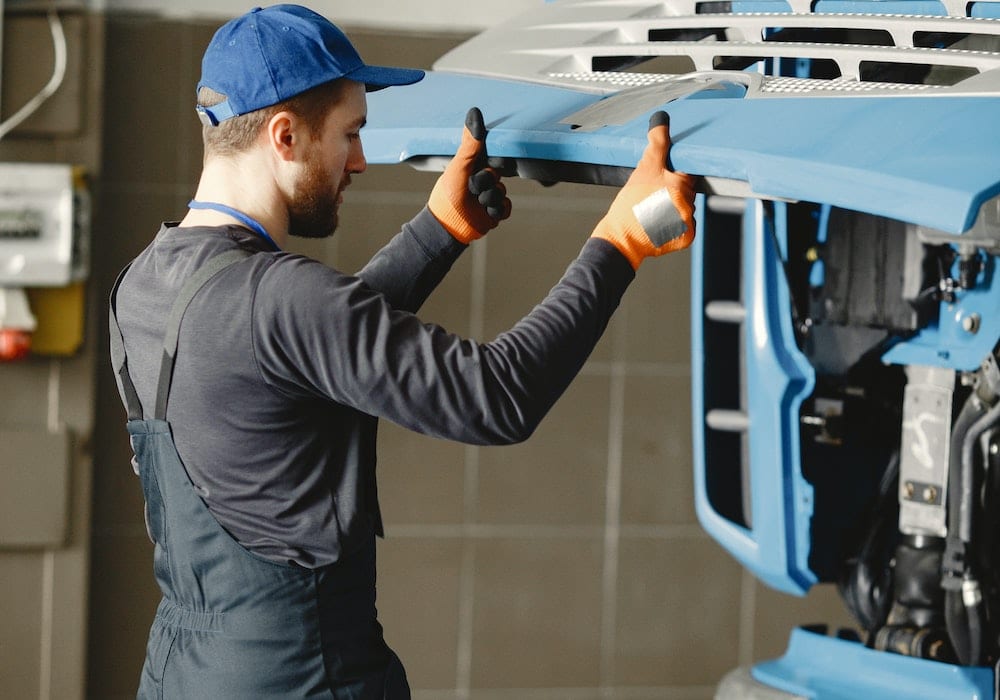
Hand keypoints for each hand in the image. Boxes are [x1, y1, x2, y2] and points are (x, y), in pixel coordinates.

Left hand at [429, 107, 511, 243]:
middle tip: (472, 189)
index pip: (491, 156)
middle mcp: (481, 179)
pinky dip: (496, 211)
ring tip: (476, 203)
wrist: (448, 225)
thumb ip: (470, 142)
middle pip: (497, 176)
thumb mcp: (460, 164)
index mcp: (472, 165)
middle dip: (486, 184)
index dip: (490, 161)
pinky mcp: (493, 212)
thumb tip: (475, 111)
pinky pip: (505, 208)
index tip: (485, 164)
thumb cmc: (448, 193)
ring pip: (501, 194)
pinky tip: (486, 212)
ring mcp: (488, 196)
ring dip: (489, 199)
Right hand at [591, 111, 695, 268]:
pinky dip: (675, 225)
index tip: (665, 177)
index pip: (689, 171)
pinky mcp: (686, 237)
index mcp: (681, 186)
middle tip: (653, 197)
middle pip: (687, 191)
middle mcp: (688, 205)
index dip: (675, 172)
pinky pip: (685, 226)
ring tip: (653, 211)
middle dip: (673, 191)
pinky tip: (659, 223)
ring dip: (673, 208)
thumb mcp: (643, 168)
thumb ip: (657, 143)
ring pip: (686, 208)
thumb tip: (661, 119)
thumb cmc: (629, 205)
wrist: (620, 238)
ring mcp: (688, 223)